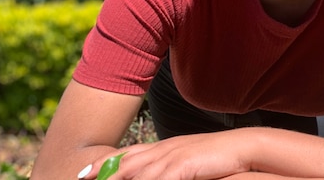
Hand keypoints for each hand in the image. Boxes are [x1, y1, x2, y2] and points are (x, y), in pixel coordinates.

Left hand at [79, 129, 252, 179]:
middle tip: (80, 179)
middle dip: (101, 172)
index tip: (84, 173)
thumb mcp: (189, 163)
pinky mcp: (181, 165)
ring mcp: (171, 155)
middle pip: (124, 162)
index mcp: (164, 147)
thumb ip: (172, 170)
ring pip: (135, 173)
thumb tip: (162, 175)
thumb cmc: (219, 159)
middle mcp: (163, 149)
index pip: (127, 154)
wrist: (243, 148)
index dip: (104, 163)